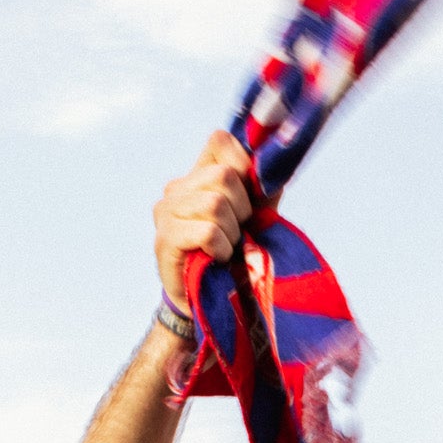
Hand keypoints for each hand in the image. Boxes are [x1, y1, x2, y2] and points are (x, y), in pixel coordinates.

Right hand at [153, 130, 254, 312]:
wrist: (207, 301)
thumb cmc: (231, 257)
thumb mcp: (253, 218)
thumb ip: (263, 191)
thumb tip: (278, 166)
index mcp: (197, 176)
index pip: (219, 140)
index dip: (242, 163)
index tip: (250, 197)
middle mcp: (177, 187)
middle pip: (223, 175)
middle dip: (242, 209)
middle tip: (237, 232)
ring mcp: (166, 211)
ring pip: (215, 203)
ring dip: (231, 233)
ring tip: (225, 248)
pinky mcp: (164, 238)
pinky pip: (207, 232)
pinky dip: (220, 248)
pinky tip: (215, 259)